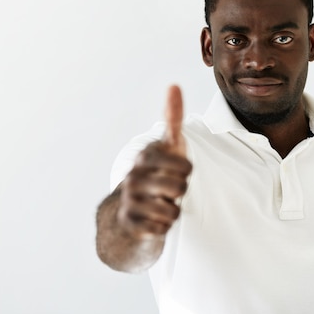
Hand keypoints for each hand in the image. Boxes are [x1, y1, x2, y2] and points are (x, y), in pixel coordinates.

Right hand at [117, 85, 191, 239]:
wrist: (127, 214)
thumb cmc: (156, 175)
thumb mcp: (166, 146)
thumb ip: (173, 118)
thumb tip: (174, 85)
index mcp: (146, 156)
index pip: (185, 166)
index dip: (186, 172)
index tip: (175, 170)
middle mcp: (133, 176)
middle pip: (181, 188)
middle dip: (179, 192)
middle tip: (166, 190)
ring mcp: (130, 200)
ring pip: (173, 210)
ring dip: (172, 211)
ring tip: (160, 204)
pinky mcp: (130, 223)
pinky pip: (164, 227)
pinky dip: (163, 226)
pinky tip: (152, 219)